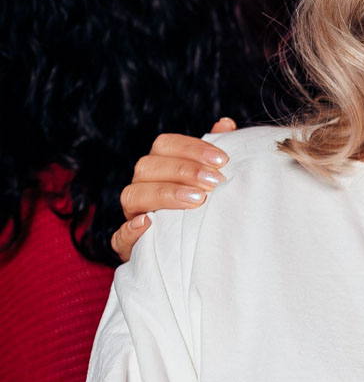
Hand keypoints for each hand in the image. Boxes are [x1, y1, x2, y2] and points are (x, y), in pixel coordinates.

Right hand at [112, 117, 236, 262]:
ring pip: (133, 195)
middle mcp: (141, 187)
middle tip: (215, 182)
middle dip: (184, 171)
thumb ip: (214, 155)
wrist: (188, 257)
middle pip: (148, 167)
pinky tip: (148, 224)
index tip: (222, 160)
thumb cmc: (202, 213)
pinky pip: (119, 237)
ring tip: (197, 201)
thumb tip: (226, 124)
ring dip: (165, 195)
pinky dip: (130, 231)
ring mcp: (132, 215)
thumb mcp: (211, 183)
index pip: (165, 146)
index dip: (192, 149)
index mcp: (158, 168)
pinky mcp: (128, 246)